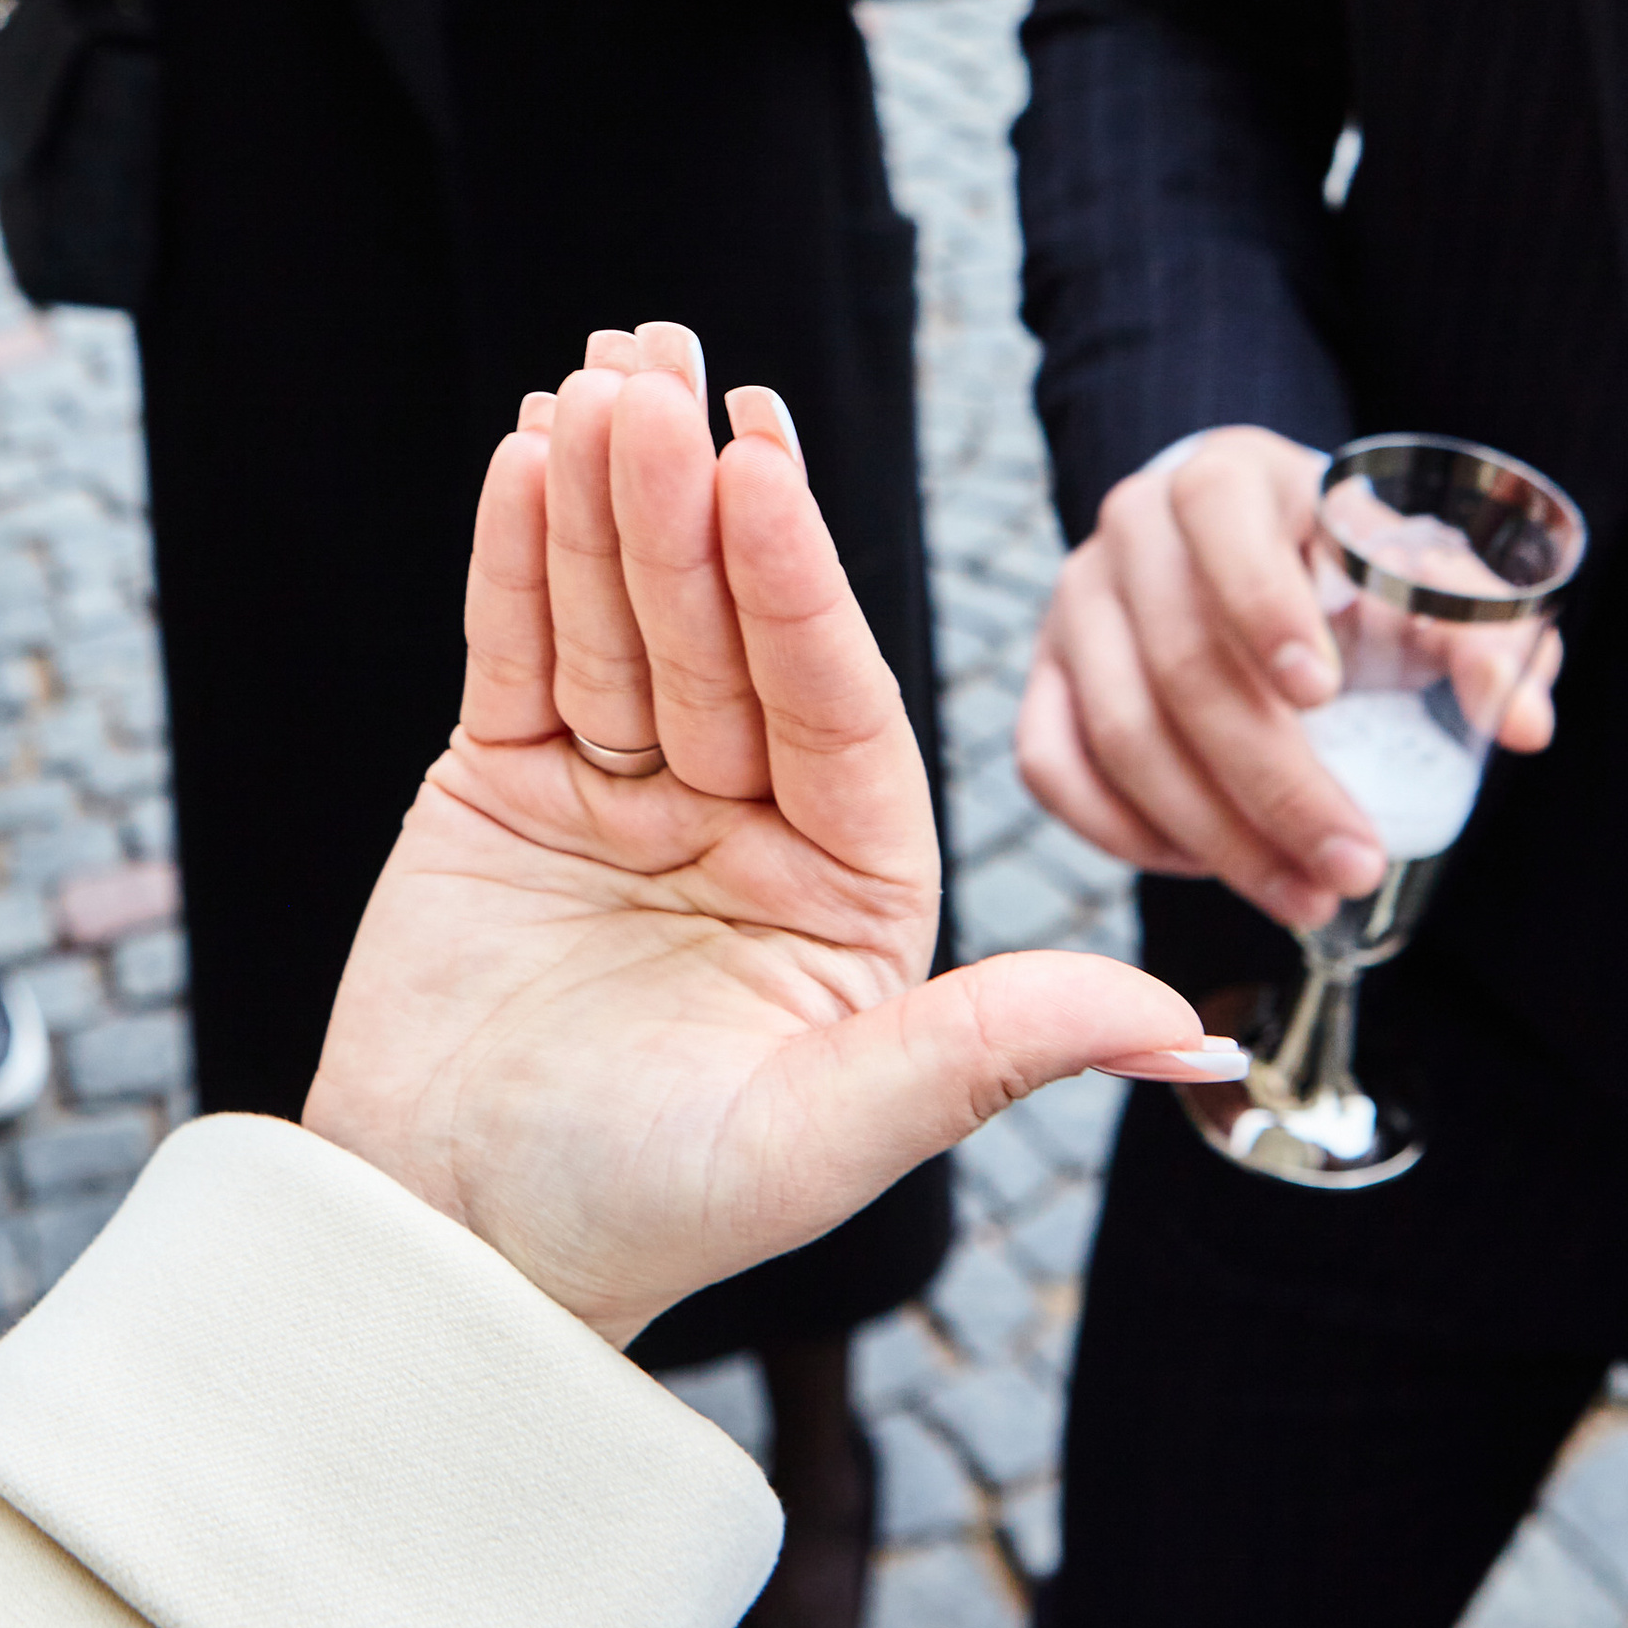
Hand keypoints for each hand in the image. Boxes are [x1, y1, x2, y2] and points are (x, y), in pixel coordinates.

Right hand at [307, 323, 1223, 1346]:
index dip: (791, 577)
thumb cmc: (643, 1218)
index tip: (761, 457)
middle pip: (722, 636)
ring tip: (596, 382)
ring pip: (622, 621)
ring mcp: (625, 796)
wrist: (442, 1254)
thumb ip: (988, 1050)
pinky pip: (522, 654)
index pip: (831, 699)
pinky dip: (518, 559)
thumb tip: (1185, 1026)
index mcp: (851, 883)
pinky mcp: (510, 789)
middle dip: (689, 505)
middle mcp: (750, 820)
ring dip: (606, 501)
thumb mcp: (827, 1138)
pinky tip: (526, 456)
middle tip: (666, 373)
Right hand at [1015, 426, 1560, 933]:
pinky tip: (1206, 864)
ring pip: (1119, 734)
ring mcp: (1075, 605)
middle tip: (1353, 864)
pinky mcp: (1042, 676)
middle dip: (1274, 784)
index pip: (1222, 521)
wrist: (1254, 556)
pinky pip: (1052, 768)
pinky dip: (1125, 833)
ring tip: (1305, 896)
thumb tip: (1523, 724)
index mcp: (1226, 477)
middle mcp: (1132, 529)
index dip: (1264, 608)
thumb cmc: (1351, 573)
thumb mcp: (1423, 578)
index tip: (1326, 695)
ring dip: (1215, 836)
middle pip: (1180, 665)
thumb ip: (1482, 637)